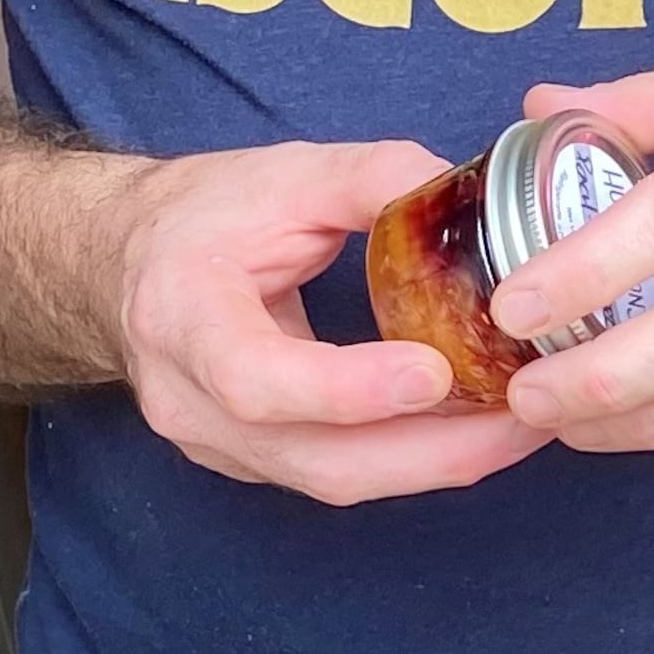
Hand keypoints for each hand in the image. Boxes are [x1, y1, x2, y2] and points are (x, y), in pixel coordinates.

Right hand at [112, 136, 543, 505]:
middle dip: (432, 450)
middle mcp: (191, 403)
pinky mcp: (256, 462)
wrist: (128, 264)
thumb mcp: (282, 174)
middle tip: (525, 418)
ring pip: (338, 479)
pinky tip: (476, 428)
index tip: (434, 372)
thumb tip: (464, 192)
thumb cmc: (202, 216)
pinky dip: (414, 459)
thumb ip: (372, 178)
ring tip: (523, 425)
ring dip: (438, 462)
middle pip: (316, 459)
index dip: (348, 388)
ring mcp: (220, 446)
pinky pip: (342, 474)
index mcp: (183, 317)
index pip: (258, 379)